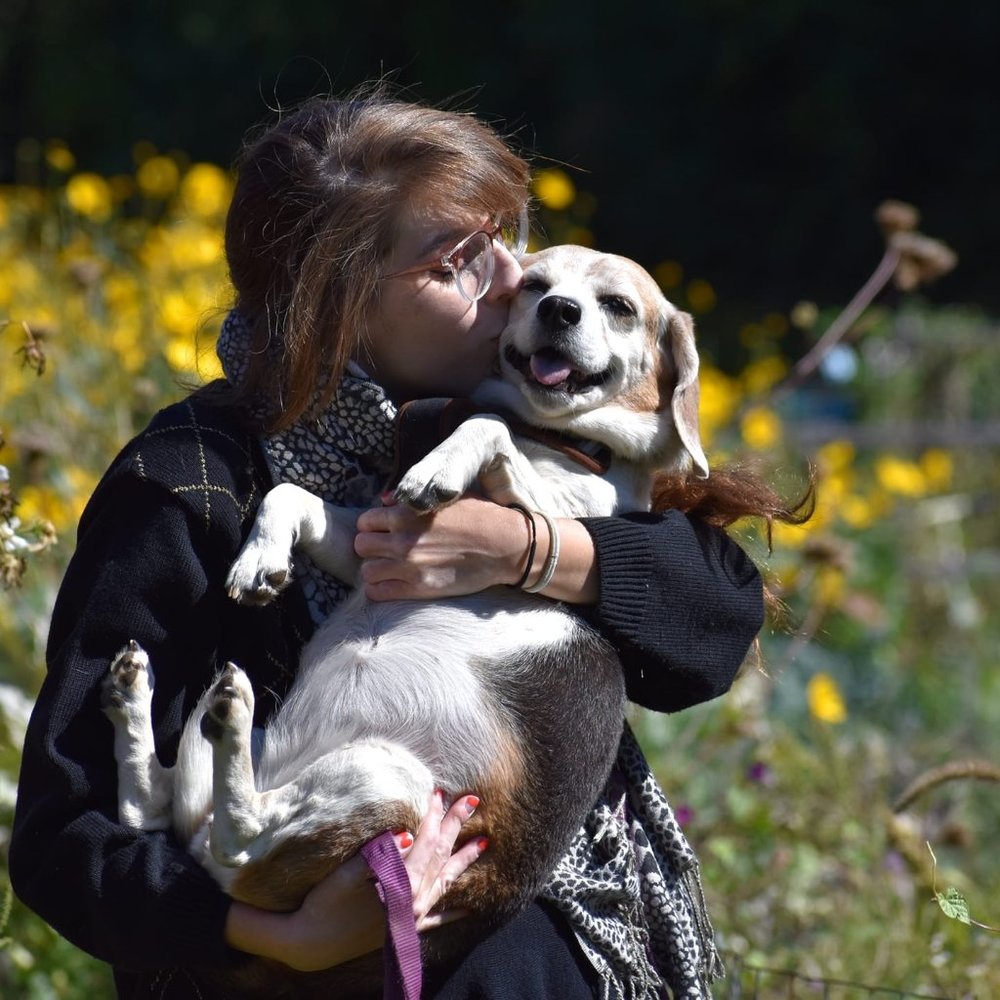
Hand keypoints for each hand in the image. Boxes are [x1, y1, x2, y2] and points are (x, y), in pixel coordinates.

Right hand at [225, 793, 484, 970]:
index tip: (439, 791)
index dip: (432, 815)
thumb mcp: (348, 873)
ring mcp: (410, 917)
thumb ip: (380, 853)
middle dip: (456, 826)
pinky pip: (436, 920)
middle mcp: (412, 900)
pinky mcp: (404, 930)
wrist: (311, 945)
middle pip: (441, 856)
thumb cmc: (325, 903)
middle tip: (472, 802)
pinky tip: (467, 910)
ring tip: (484, 843)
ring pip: (445, 883)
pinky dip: (452, 912)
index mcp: (400, 882)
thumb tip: (407, 835)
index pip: (425, 841)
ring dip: (463, 861)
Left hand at [355, 496, 599, 603]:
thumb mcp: (444, 498)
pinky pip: (378, 592)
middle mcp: (403, 539)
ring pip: (366, 571)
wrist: (505, 546)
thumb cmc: (478, 517)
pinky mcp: (418, 588)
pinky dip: (380, 589)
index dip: (374, 526)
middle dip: (372, 547)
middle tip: (386, 550)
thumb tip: (383, 501)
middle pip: (361, 546)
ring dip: (375, 569)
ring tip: (390, 568)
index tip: (385, 531)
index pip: (365, 521)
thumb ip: (410, 500)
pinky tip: (394, 583)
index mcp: (407, 513)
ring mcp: (409, 566)